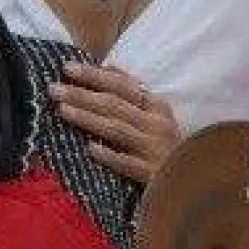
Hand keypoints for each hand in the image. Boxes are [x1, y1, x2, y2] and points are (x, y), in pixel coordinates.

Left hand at [49, 61, 180, 182]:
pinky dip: (110, 155)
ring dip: (88, 118)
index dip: (94, 75)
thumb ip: (133, 93)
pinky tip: (90, 149)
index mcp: (156, 107)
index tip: (67, 68)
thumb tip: (107, 66)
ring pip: (117, 129)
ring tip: (62, 110)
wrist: (194, 182)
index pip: (122, 85)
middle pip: (114, 105)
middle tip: (53, 89)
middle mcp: (156, 124)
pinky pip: (128, 163)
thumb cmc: (168, 146)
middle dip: (82, 94)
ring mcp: (154, 149)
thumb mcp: (157, 115)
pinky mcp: (152, 174)